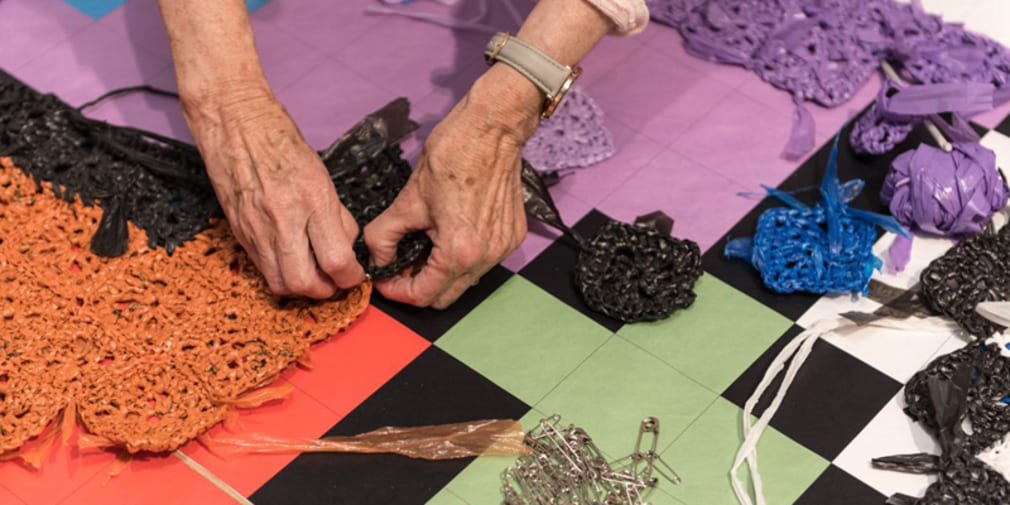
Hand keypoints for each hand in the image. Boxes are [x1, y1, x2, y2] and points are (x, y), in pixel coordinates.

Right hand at [183, 88, 365, 297]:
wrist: (235, 124)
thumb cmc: (281, 144)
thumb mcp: (322, 177)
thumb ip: (336, 217)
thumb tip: (346, 249)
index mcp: (312, 200)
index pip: (337, 261)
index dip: (350, 277)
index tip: (354, 274)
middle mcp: (284, 219)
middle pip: (305, 283)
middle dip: (325, 291)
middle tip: (334, 282)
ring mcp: (257, 229)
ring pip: (280, 284)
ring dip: (302, 288)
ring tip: (313, 274)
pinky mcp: (240, 232)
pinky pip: (262, 269)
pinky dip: (281, 273)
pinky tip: (291, 260)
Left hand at [364, 66, 540, 307]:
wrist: (494, 128)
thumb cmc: (453, 155)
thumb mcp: (407, 198)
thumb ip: (384, 236)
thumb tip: (378, 259)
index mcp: (458, 251)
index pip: (423, 296)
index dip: (397, 292)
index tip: (386, 278)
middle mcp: (487, 257)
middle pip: (446, 297)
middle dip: (420, 286)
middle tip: (401, 265)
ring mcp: (504, 248)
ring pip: (466, 281)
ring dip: (442, 272)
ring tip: (426, 244)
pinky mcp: (513, 236)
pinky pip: (484, 262)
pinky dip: (464, 257)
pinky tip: (451, 231)